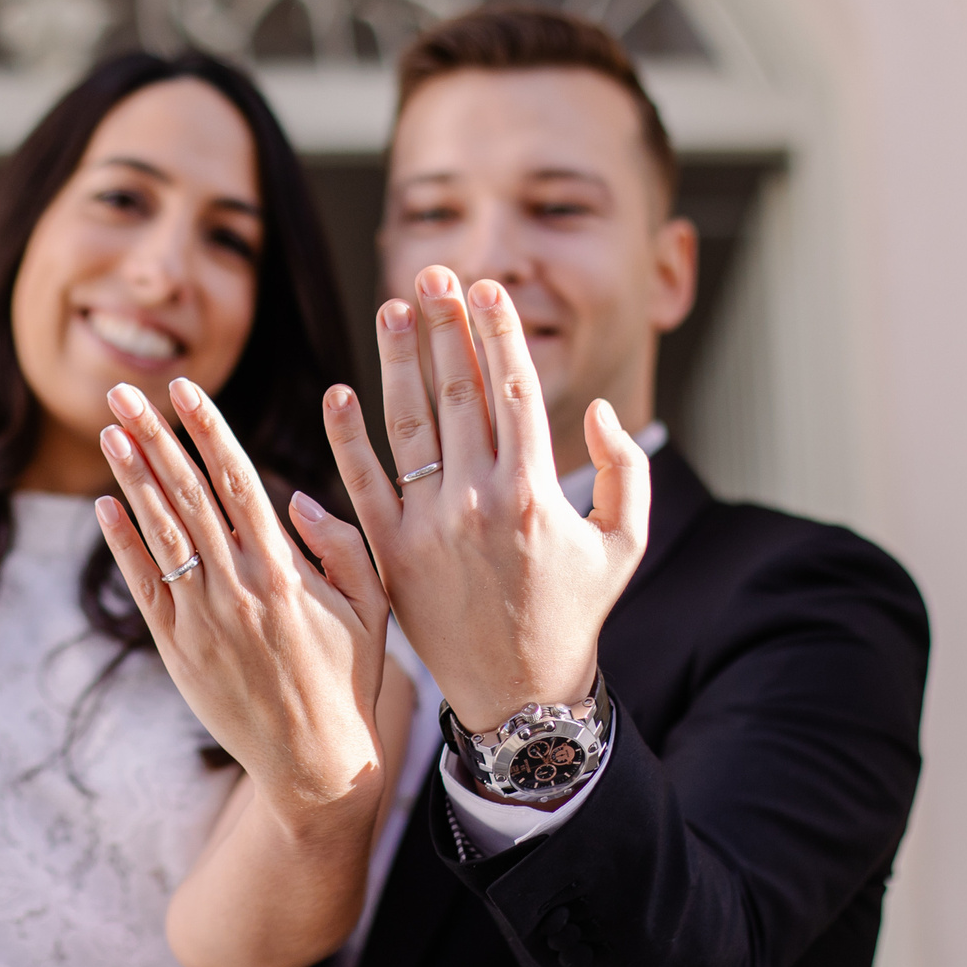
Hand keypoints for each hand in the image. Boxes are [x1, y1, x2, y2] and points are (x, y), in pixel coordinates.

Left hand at [94, 378, 389, 825]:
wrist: (315, 763)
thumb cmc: (350, 677)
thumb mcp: (372, 606)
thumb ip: (341, 545)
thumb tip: (293, 497)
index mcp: (285, 571)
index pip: (236, 482)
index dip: (206, 431)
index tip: (184, 390)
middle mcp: (238, 588)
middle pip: (186, 495)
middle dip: (154, 437)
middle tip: (125, 391)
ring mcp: (202, 619)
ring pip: (160, 534)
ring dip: (132, 478)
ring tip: (110, 431)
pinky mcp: (178, 649)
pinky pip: (144, 585)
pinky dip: (123, 543)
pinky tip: (105, 505)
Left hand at [326, 266, 649, 739]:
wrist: (519, 691)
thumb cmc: (576, 610)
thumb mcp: (624, 544)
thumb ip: (627, 471)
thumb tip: (596, 410)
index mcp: (538, 493)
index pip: (514, 391)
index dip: (498, 334)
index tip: (485, 288)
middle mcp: (480, 502)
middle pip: (459, 392)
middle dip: (444, 327)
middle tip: (431, 275)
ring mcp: (430, 527)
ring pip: (409, 425)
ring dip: (398, 362)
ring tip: (391, 308)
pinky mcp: (392, 553)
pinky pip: (364, 484)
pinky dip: (346, 438)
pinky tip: (339, 392)